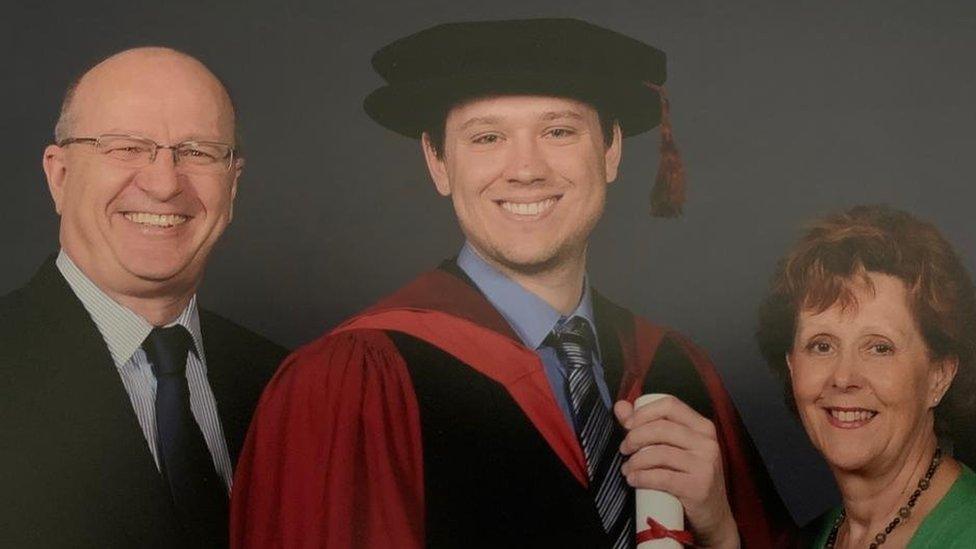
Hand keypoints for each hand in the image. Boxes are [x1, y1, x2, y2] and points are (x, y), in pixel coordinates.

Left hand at [614, 396, 739, 548]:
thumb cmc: (690, 479)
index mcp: (702, 427)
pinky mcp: (699, 487)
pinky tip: (633, 480)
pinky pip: (662, 477)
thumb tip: (621, 407)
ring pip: (659, 452)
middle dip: (634, 437)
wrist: (714, 517)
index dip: (643, 412)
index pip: (669, 405)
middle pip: (661, 428)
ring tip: (627, 469)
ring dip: (635, 460)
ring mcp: (705, 465)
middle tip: (624, 449)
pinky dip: (641, 477)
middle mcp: (707, 442)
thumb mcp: (675, 449)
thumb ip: (648, 425)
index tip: (627, 425)